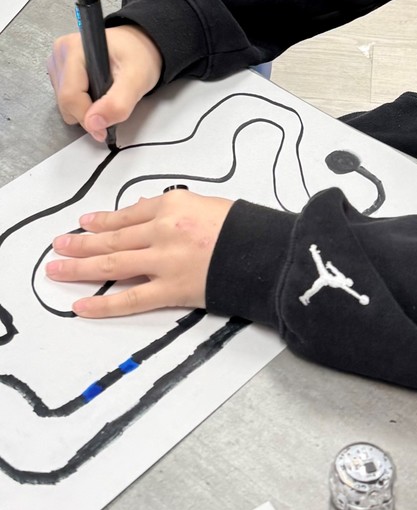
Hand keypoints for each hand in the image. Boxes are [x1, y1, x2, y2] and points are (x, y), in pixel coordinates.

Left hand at [45, 191, 233, 315]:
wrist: (266, 252)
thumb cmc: (244, 226)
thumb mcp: (207, 204)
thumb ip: (172, 209)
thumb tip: (141, 212)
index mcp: (173, 204)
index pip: (128, 213)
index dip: (103, 220)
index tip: (85, 223)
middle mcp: (162, 231)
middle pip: (112, 239)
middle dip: (81, 242)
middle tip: (59, 245)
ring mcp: (164, 261)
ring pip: (112, 265)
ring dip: (80, 267)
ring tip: (57, 268)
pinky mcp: (172, 290)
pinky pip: (130, 299)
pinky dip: (103, 303)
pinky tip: (81, 305)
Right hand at [47, 25, 162, 140]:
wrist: (140, 46)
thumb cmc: (140, 56)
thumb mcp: (138, 79)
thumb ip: (117, 103)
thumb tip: (92, 124)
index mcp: (75, 48)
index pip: (70, 95)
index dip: (86, 118)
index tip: (103, 131)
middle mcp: (61, 52)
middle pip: (65, 100)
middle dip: (87, 113)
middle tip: (112, 104)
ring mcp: (58, 60)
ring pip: (64, 102)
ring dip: (85, 107)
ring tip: (107, 93)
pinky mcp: (60, 69)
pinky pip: (66, 97)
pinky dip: (82, 101)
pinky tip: (97, 90)